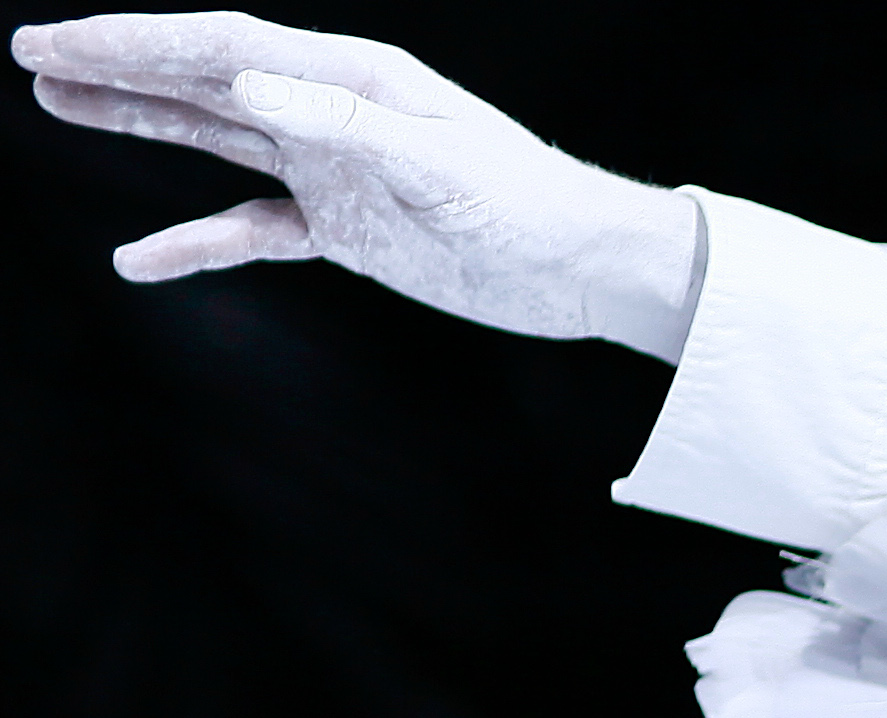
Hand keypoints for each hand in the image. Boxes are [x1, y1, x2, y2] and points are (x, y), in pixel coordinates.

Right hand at [15, 14, 696, 351]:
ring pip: (212, 135)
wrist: (585, 265)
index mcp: (349, 77)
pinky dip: (196, 242)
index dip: (137, 38)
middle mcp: (329, 111)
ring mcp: (331, 169)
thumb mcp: (438, 162)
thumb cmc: (528, 202)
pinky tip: (138, 259)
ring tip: (56, 99)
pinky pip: (251, 231)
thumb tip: (247, 83)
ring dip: (136, 118)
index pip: (221, 45)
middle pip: (201, 77)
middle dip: (115, 62)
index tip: (61, 39)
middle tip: (30, 53)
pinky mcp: (344, 230)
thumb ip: (344, 123)